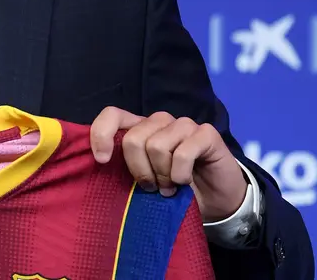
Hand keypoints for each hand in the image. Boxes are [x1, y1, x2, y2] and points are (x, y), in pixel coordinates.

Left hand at [90, 107, 245, 222]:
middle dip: (140, 170)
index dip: (101, 134)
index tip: (102, 161)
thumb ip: (124, 167)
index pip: (113, 114)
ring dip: (162, 175)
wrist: (215, 201)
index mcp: (141, 128)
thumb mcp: (144, 179)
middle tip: (152, 188)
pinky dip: (180, 175)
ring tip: (169, 187)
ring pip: (157, 146)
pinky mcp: (206, 133)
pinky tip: (185, 182)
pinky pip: (183, 153)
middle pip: (134, 138)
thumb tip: (101, 162)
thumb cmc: (174, 189)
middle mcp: (161, 121)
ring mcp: (184, 124)